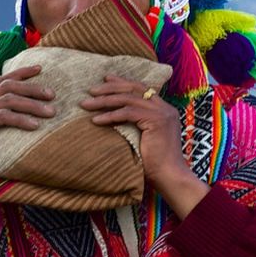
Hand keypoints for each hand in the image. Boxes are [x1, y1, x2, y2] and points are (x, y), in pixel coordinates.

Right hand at [0, 65, 55, 216]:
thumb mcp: (4, 135)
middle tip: (52, 94)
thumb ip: (13, 122)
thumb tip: (41, 114)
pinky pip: (3, 116)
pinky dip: (21, 119)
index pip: (3, 81)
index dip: (21, 72)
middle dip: (32, 87)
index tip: (40, 68)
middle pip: (8, 86)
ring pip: (8, 100)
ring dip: (32, 104)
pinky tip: (36, 125)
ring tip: (51, 112)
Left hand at [80, 74, 210, 218]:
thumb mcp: (143, 138)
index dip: (122, 83)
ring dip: (104, 101)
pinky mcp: (156, 121)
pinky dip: (110, 115)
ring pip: (128, 99)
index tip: (105, 79)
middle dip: (110, 87)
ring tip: (86, 105)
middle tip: (91, 90)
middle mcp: (165, 108)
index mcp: (164, 109)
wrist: (169, 176)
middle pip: (134, 88)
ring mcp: (162, 113)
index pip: (141, 88)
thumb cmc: (155, 164)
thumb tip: (113, 116)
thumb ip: (135, 124)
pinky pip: (128, 113)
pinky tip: (96, 120)